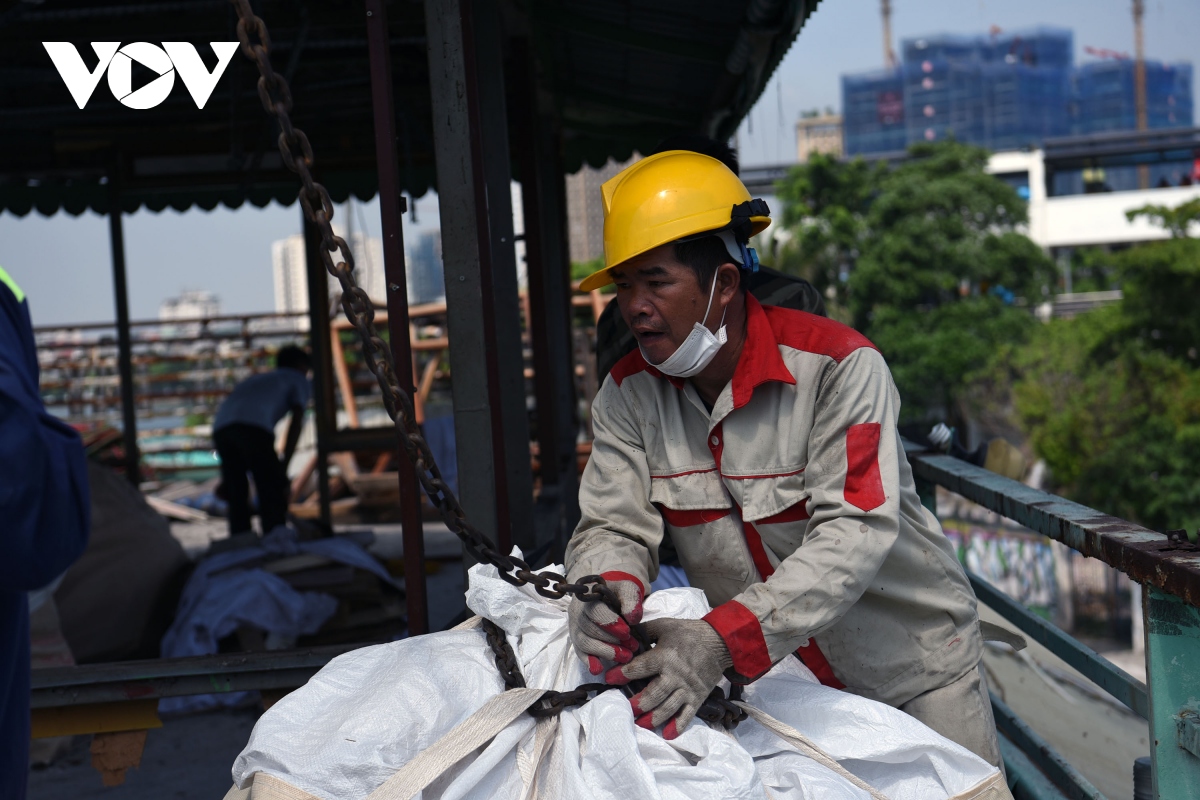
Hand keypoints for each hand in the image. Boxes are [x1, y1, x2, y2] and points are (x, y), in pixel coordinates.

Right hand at [567, 572, 643, 675]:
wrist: (607, 597)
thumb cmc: (617, 593)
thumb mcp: (627, 590)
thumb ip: (631, 600)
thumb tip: (632, 618)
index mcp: (589, 596)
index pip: (594, 610)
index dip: (609, 622)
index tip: (626, 632)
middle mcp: (577, 611)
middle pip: (588, 628)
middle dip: (611, 641)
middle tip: (632, 647)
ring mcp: (575, 627)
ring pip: (583, 642)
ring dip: (605, 652)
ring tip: (625, 657)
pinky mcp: (577, 640)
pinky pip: (579, 652)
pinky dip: (589, 661)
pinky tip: (598, 669)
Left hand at [605, 617, 731, 739]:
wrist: (720, 641)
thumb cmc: (688, 632)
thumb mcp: (664, 626)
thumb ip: (643, 631)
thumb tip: (624, 636)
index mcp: (664, 656)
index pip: (640, 668)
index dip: (623, 674)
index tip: (609, 679)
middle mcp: (675, 675)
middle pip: (653, 694)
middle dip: (638, 703)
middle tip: (626, 709)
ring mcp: (687, 688)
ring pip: (668, 708)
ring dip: (653, 718)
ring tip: (641, 724)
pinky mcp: (698, 697)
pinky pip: (687, 715)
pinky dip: (677, 726)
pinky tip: (667, 734)